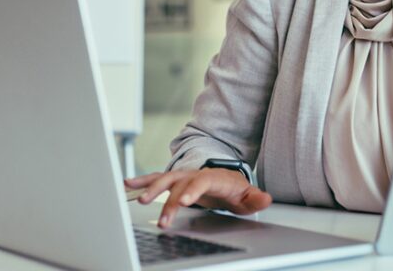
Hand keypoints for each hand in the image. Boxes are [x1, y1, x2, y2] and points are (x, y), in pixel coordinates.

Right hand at [124, 168, 271, 228]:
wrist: (225, 179)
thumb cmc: (234, 190)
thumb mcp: (248, 196)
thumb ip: (255, 199)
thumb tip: (265, 199)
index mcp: (213, 178)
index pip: (201, 182)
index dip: (192, 191)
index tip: (184, 201)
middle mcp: (195, 174)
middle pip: (179, 184)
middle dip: (168, 200)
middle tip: (163, 218)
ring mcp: (183, 176)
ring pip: (164, 179)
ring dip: (151, 189)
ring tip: (137, 198)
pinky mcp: (173, 180)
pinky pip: (156, 179)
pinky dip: (142, 181)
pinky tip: (128, 185)